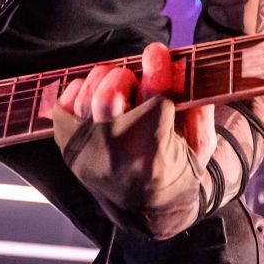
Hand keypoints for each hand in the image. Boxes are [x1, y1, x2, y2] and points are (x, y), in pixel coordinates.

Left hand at [57, 44, 216, 161]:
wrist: (147, 212)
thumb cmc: (177, 170)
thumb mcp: (200, 146)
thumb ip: (199, 112)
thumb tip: (186, 74)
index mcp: (156, 153)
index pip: (155, 100)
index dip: (157, 70)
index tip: (156, 51)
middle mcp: (118, 154)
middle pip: (110, 95)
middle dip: (124, 77)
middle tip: (134, 81)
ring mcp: (90, 154)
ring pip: (87, 97)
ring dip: (103, 79)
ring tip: (118, 84)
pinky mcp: (71, 151)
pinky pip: (63, 108)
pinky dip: (77, 91)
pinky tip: (93, 91)